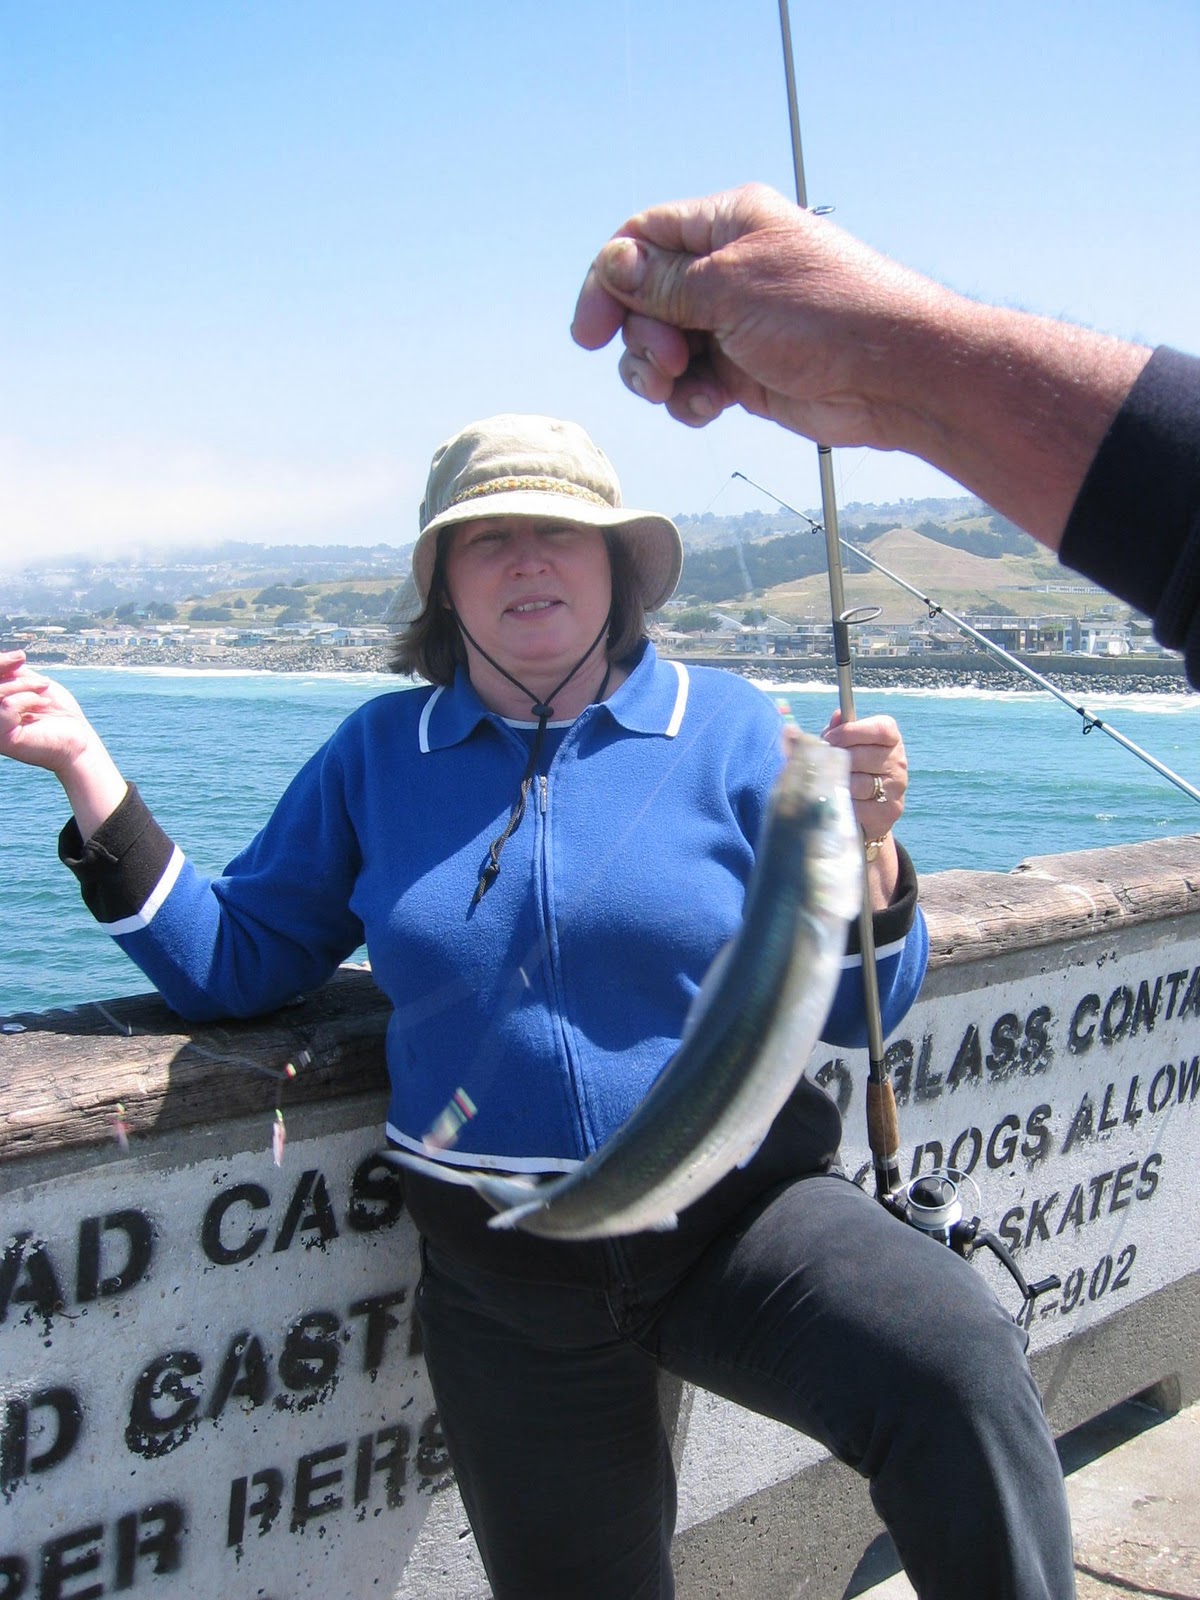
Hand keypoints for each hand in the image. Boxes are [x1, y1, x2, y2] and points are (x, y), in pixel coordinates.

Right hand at [0, 651, 127, 837]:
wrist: (79, 739)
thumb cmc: (58, 713)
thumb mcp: (34, 685)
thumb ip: (14, 673)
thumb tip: (5, 657)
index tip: (20, 656)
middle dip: (4, 668)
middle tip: (25, 662)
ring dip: (23, 685)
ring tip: (43, 688)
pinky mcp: (3, 739)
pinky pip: (6, 706)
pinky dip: (27, 699)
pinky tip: (43, 704)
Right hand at [572, 183, 1150, 545]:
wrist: (892, 375)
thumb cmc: (825, 314)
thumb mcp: (731, 288)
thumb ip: (664, 282)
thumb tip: (613, 265)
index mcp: (726, 225)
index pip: (641, 239)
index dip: (607, 282)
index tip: (590, 333)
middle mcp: (727, 270)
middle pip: (644, 300)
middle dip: (640, 338)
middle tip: (667, 362)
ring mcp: (736, 324)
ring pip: (663, 349)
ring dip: (658, 375)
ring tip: (684, 389)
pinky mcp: (746, 373)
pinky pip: (692, 386)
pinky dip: (690, 401)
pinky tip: (712, 408)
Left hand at [821, 710, 906, 906]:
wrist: (864, 813)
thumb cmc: (849, 771)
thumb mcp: (839, 749)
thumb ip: (826, 735)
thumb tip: (791, 731)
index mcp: (890, 739)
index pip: (880, 729)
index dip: (852, 732)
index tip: (830, 738)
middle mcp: (898, 761)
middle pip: (863, 756)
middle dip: (837, 760)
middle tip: (824, 766)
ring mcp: (896, 787)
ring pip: (859, 783)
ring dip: (838, 784)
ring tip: (831, 785)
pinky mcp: (889, 811)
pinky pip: (859, 806)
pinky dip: (844, 805)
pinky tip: (839, 803)